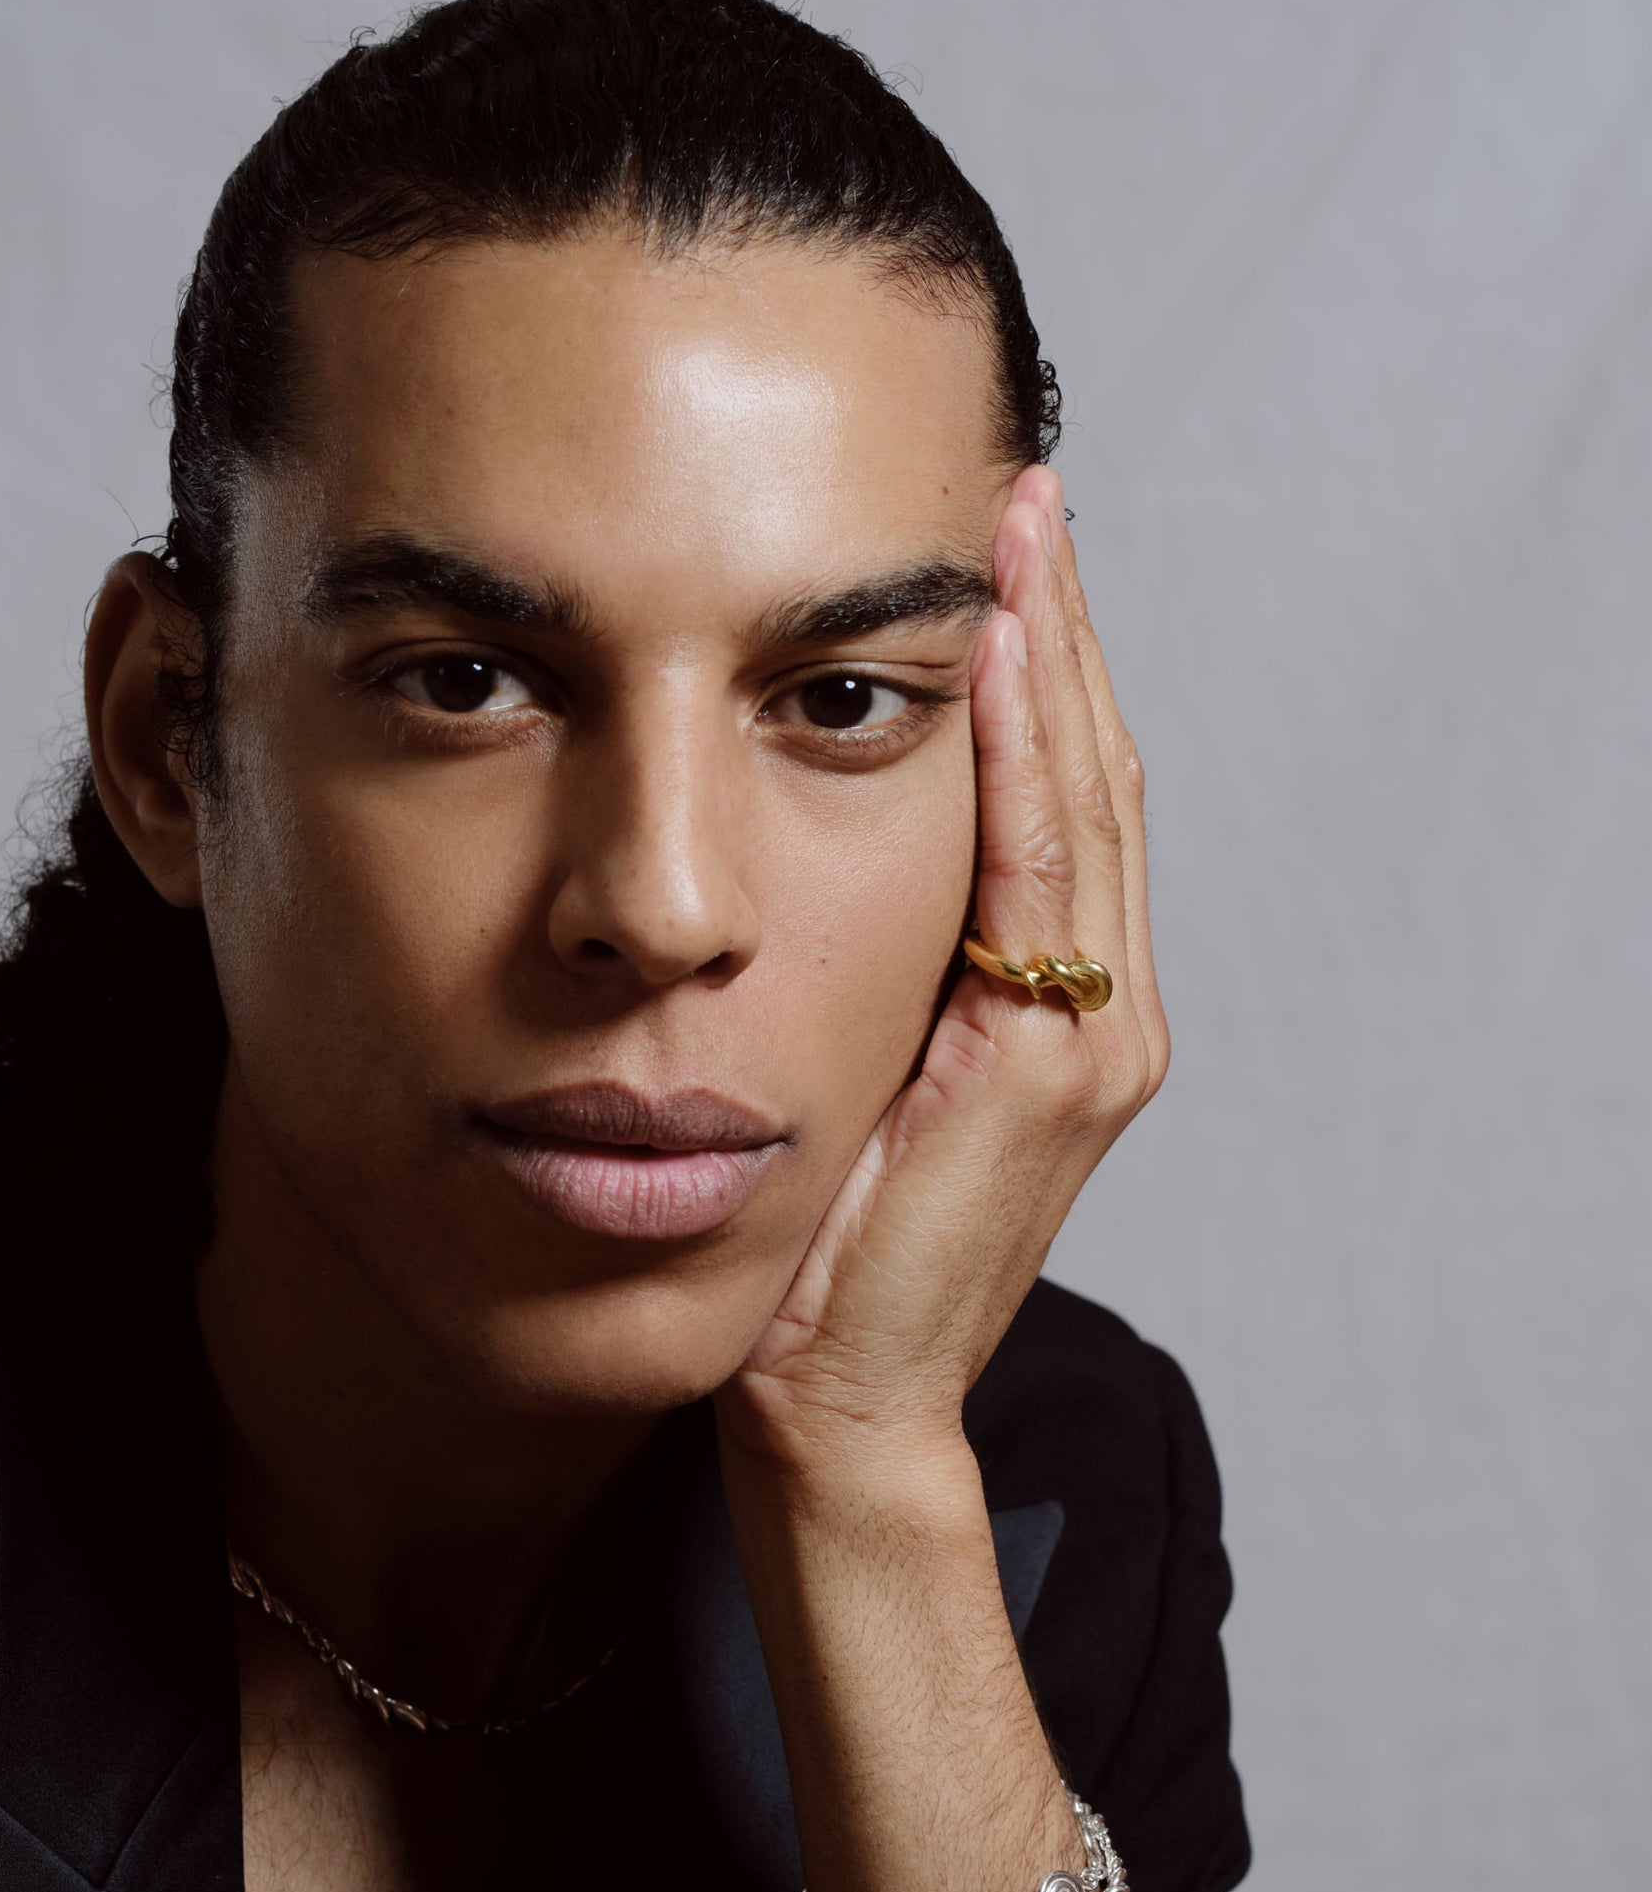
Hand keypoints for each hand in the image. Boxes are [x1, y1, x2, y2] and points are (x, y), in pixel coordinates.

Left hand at [717, 465, 1168, 1467]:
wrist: (839, 1407)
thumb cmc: (820, 1259)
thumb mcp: (846, 1083)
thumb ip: (868, 976)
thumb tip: (796, 850)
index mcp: (1053, 1013)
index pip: (1056, 800)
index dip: (1037, 669)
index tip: (989, 546)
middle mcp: (1097, 1014)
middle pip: (1090, 774)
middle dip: (1057, 628)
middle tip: (1020, 484)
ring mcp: (1088, 1041)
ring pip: (1086, 800)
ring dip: (1054, 656)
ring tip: (1018, 521)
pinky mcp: (1054, 1067)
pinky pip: (1044, 872)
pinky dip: (1028, 755)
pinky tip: (998, 648)